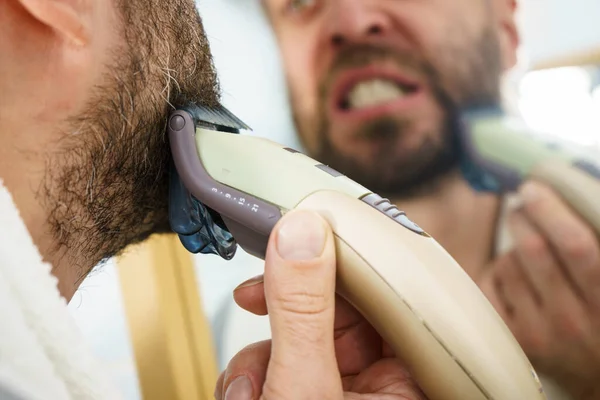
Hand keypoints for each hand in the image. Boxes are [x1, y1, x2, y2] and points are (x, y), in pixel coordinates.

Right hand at [215, 210, 427, 399]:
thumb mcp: (301, 389)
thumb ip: (301, 313)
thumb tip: (301, 236)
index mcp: (407, 384)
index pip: (386, 294)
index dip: (345, 258)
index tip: (308, 232)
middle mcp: (379, 386)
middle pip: (333, 311)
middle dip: (284, 310)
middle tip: (257, 294)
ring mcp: (340, 391)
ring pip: (299, 335)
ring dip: (259, 353)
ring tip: (249, 386)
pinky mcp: (306, 395)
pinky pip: (281, 361)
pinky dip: (254, 373)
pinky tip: (245, 394)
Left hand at [479, 181, 599, 398]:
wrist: (595, 375)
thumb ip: (591, 249)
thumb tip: (558, 196)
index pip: (576, 246)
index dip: (550, 210)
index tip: (535, 187)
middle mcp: (573, 320)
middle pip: (533, 249)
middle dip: (523, 216)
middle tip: (524, 204)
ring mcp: (539, 333)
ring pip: (509, 263)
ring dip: (514, 246)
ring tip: (530, 251)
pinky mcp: (512, 339)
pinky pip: (491, 285)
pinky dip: (499, 271)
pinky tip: (516, 277)